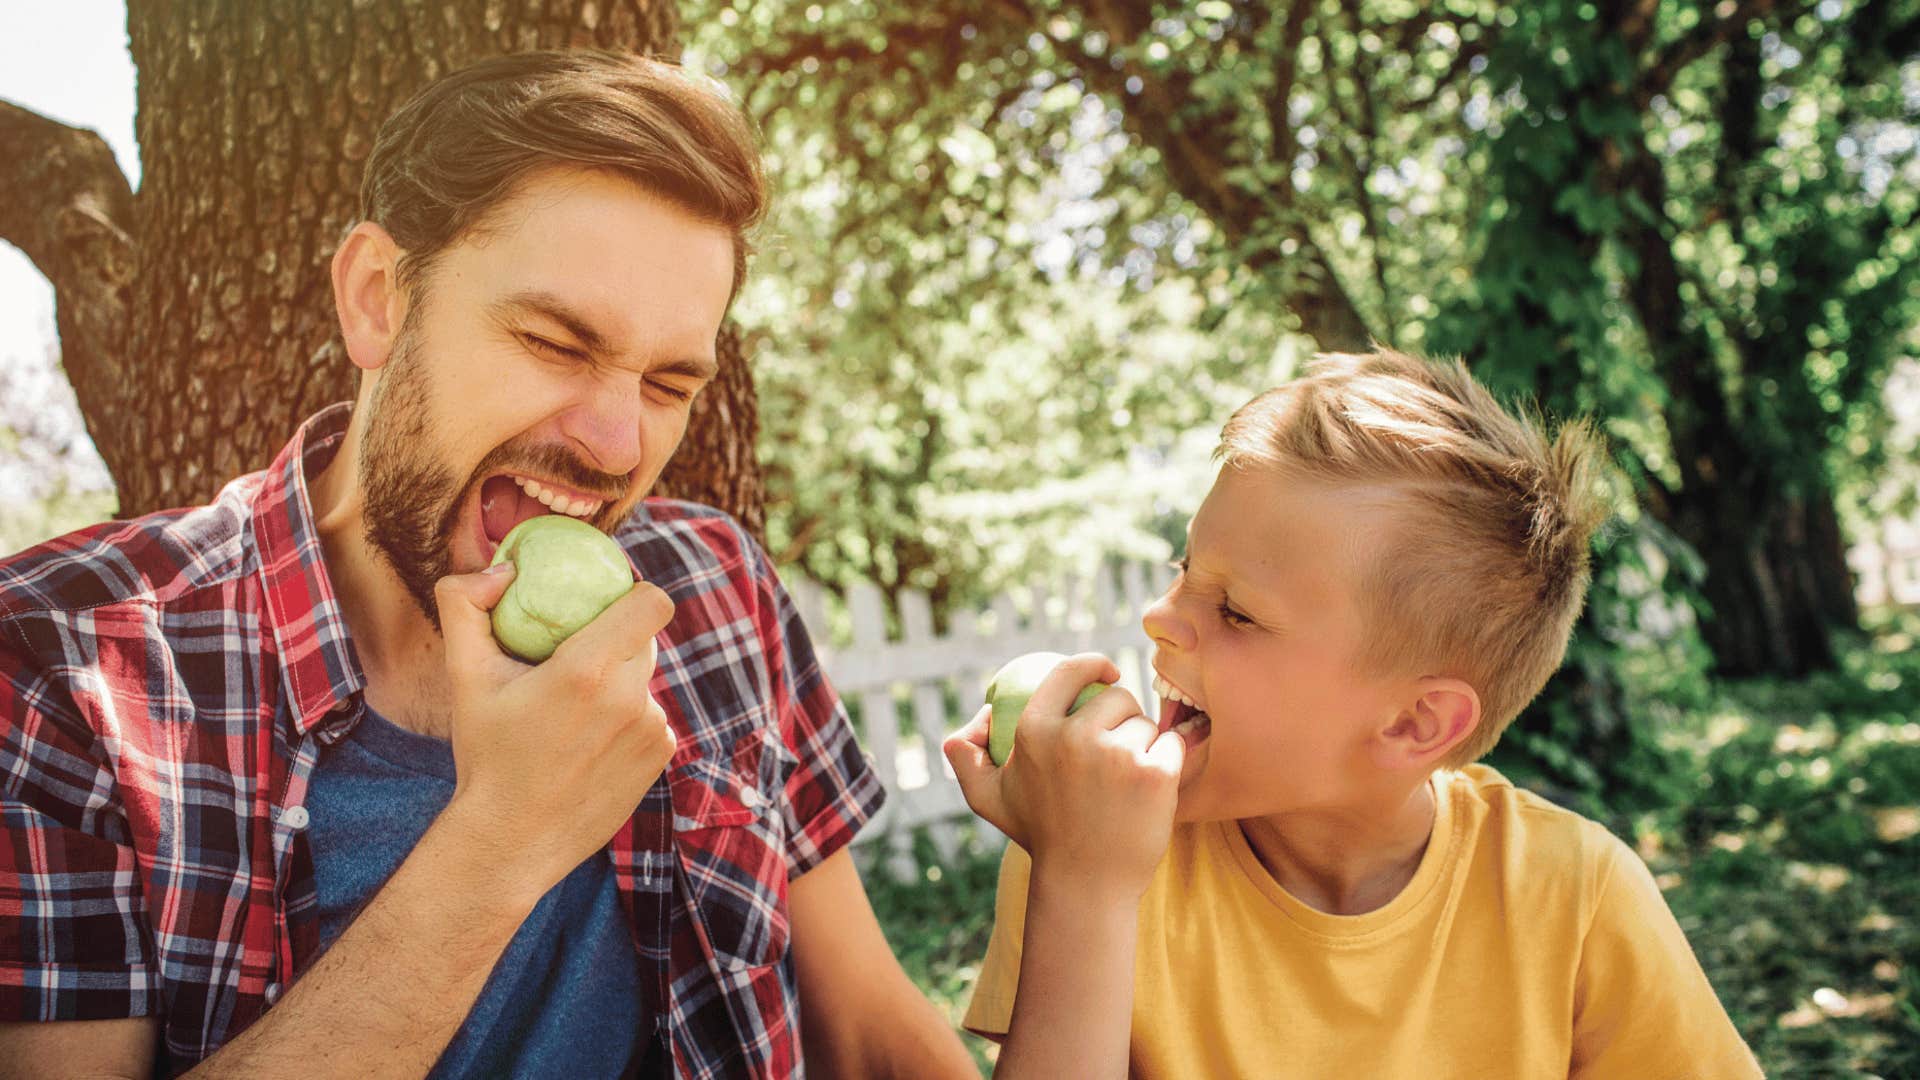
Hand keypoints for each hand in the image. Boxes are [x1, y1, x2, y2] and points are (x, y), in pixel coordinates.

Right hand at [432, 563, 677, 898]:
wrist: (511, 841)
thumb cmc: (485, 755)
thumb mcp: (464, 677)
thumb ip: (465, 605)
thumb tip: (504, 568)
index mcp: (588, 671)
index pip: (652, 603)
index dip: (635, 592)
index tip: (607, 601)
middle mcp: (631, 699)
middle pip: (643, 639)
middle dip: (615, 639)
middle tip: (575, 656)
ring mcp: (652, 729)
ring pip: (643, 679)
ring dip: (618, 682)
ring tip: (573, 711)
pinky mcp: (662, 756)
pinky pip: (650, 716)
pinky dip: (627, 719)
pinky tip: (589, 743)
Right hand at [944, 653, 1183, 893]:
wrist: (1085, 885)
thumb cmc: (1040, 836)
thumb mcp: (987, 798)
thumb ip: (965, 757)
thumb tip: (972, 720)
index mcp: (1034, 730)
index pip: (1070, 672)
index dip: (1093, 663)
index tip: (1108, 672)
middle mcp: (1074, 737)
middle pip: (1117, 698)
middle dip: (1122, 718)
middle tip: (1115, 754)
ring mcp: (1117, 755)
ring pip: (1146, 723)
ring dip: (1143, 744)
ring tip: (1124, 784)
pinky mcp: (1155, 774)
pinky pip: (1171, 745)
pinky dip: (1167, 762)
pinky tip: (1149, 791)